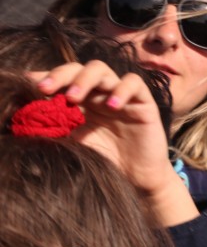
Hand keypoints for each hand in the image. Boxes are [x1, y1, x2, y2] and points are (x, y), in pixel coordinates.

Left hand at [30, 61, 197, 226]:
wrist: (135, 179)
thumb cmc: (104, 161)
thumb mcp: (72, 143)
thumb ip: (53, 128)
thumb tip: (24, 119)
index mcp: (80, 101)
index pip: (62, 78)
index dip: (46, 77)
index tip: (28, 85)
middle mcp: (99, 93)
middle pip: (79, 67)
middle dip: (61, 75)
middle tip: (45, 89)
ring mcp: (120, 95)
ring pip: (102, 70)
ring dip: (85, 79)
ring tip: (73, 97)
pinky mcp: (143, 102)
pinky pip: (134, 83)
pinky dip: (121, 90)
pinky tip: (112, 106)